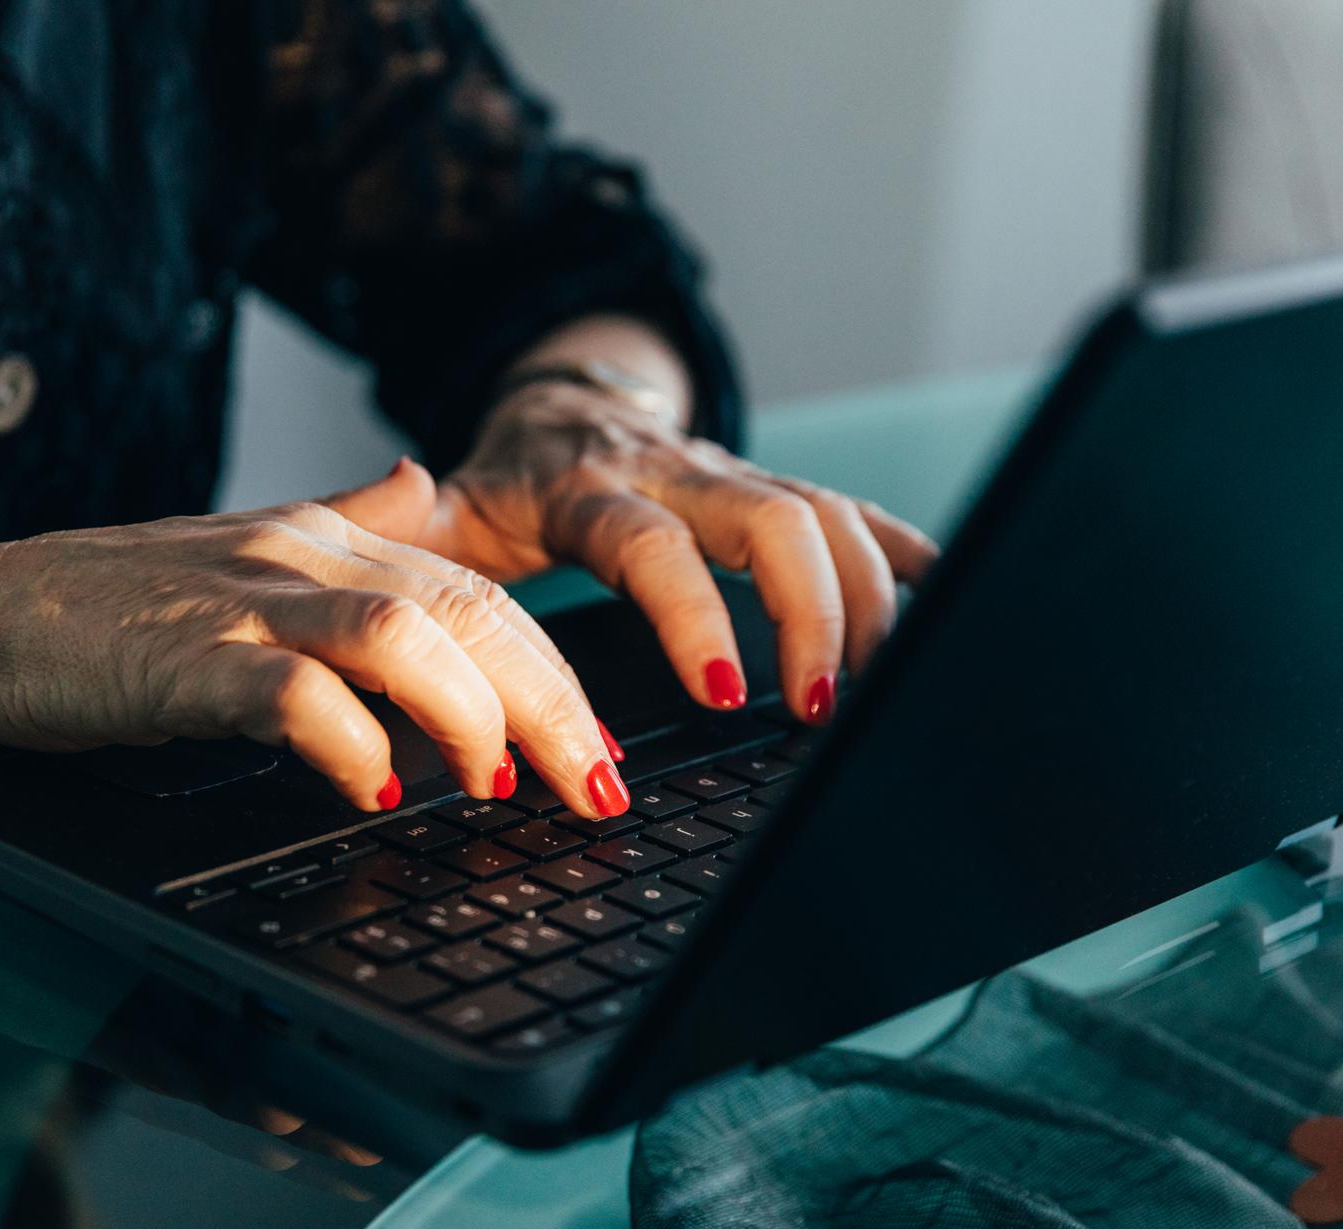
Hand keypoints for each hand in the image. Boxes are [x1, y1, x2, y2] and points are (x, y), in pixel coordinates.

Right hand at [0, 465, 627, 815]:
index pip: (483, 597)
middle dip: (555, 707)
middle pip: (472, 616)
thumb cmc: (113, 602)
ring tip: (500, 788)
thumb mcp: (251, 547)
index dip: (561, 674)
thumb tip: (419, 478)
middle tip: (597, 790)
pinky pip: (292, 694)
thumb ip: (350, 519)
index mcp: (331, 536)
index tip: (603, 751)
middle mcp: (303, 556)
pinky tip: (376, 790)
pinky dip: (348, 744)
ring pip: (406, 635)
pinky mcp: (184, 658)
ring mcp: (245, 601)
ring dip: (474, 717)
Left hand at [341, 383, 938, 724]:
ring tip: (874, 688)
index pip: (653, 545)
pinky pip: (859, 513)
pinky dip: (908, 557)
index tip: (726, 692)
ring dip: (867, 600)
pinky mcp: (778, 489)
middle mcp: (678, 476)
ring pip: (830, 517)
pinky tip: (949, 603)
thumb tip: (393, 508)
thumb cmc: (512, 480)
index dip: (694, 613)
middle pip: (774, 520)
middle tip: (822, 708)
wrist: (562, 406)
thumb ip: (411, 530)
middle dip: (813, 613)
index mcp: (591, 489)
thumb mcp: (452, 511)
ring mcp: (737, 479)